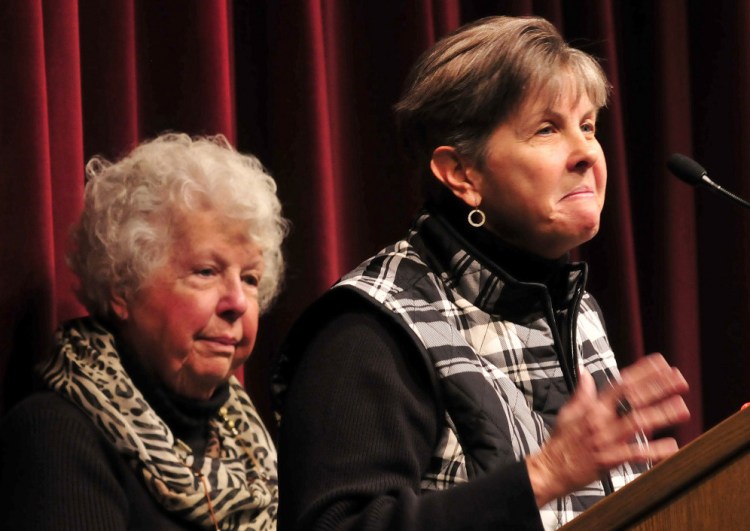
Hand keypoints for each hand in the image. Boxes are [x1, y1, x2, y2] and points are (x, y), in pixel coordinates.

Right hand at [526, 353, 689, 506]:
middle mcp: (601, 421)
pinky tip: (671, 447)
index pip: (620, 384)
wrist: (551, 470)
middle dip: (657, 388)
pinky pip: (635, 454)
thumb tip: (584, 373)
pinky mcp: (610, 460)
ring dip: (661, 415)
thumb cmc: (561, 444)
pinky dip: (654, 451)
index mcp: (592, 408)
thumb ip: (581, 392)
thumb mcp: (567, 412)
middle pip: (633, 399)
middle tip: (678, 380)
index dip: (641, 372)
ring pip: (637, 423)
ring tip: (682, 407)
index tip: (659, 364)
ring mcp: (606, 440)